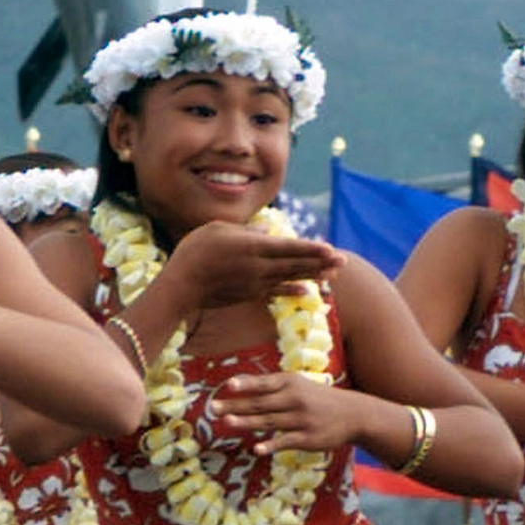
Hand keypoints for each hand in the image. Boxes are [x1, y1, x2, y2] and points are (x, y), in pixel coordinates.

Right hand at [167, 222, 343, 311]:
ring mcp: (254, 283)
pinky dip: (291, 291)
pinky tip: (306, 291)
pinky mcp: (248, 295)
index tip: (330, 249)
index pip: (289, 247)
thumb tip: (269, 232)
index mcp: (252, 247)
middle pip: (295, 264)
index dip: (311, 249)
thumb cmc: (194, 251)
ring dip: (312, 276)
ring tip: (333, 274)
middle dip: (321, 263)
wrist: (181, 286)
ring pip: (289, 278)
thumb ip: (246, 230)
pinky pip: (275, 292)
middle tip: (344, 261)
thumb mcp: (218, 230)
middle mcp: (258, 267)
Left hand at [208, 371, 351, 455]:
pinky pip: (285, 441)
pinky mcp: (307, 438)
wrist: (353, 414)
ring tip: (226, 422)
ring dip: (246, 422)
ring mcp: (301, 419)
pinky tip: (257, 449)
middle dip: (236, 405)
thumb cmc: (317, 398)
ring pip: (269, 421)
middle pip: (260, 403)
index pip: (264, 383)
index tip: (228, 385)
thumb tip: (236, 384)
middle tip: (213, 408)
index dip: (246, 384)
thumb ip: (270, 386)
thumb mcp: (298, 385)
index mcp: (291, 383)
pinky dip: (271, 445)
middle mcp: (294, 399)